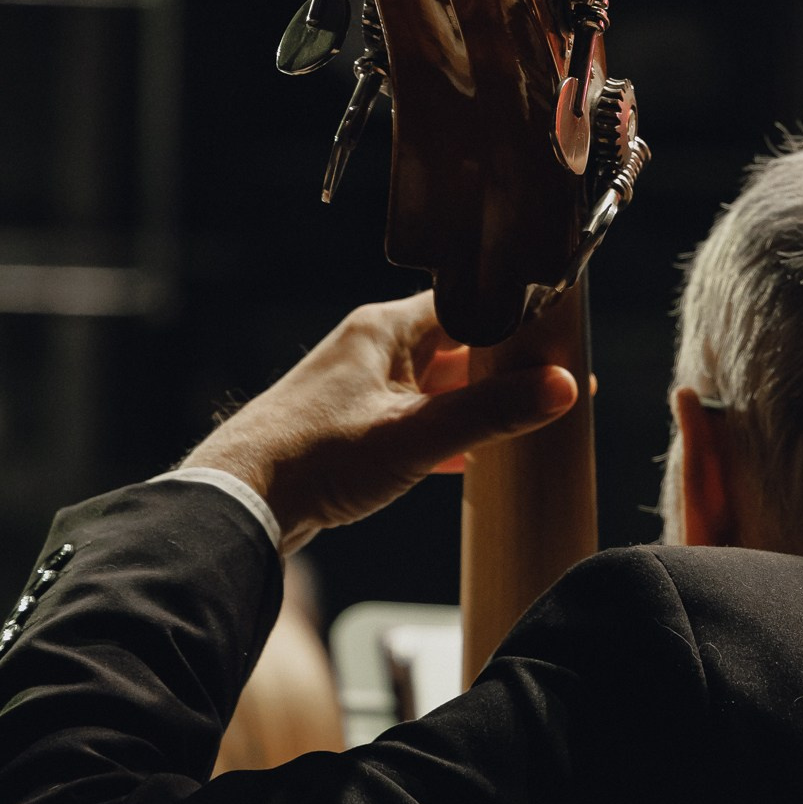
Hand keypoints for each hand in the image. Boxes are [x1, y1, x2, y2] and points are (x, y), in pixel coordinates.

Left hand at [180, 290, 577, 552]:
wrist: (240, 503)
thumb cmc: (315, 457)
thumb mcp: (416, 435)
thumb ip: (491, 412)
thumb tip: (562, 387)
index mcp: (385, 329)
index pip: (467, 300)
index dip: (516, 315)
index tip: (560, 332)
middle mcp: (373, 349)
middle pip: (458, 345)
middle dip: (505, 365)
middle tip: (558, 378)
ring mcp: (362, 390)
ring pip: (438, 387)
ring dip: (478, 403)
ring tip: (529, 416)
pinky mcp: (354, 429)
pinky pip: (417, 421)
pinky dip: (448, 435)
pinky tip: (473, 459)